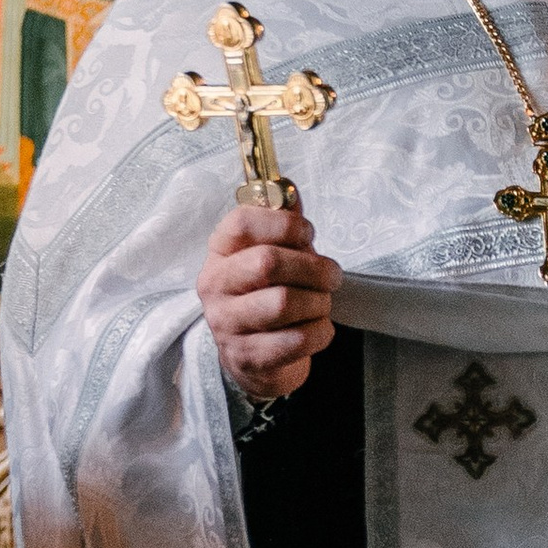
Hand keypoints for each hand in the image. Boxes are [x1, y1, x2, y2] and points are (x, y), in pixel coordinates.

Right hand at [199, 198, 338, 399]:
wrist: (256, 358)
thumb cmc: (269, 295)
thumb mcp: (275, 255)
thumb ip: (283, 224)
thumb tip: (290, 190)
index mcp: (219, 252)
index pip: (242, 223)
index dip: (284, 223)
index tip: (307, 234)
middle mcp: (215, 286)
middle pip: (267, 262)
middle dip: (313, 267)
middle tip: (332, 276)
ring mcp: (226, 324)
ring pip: (283, 303)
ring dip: (318, 302)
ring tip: (321, 304)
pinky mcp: (247, 357)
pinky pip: (296, 340)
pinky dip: (320, 332)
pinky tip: (318, 329)